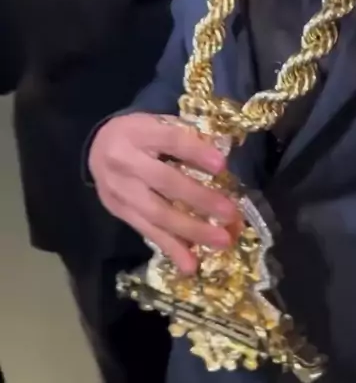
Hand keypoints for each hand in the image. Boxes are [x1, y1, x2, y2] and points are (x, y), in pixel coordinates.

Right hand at [89, 113, 237, 272]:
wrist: (96, 148)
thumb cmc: (138, 133)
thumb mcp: (158, 122)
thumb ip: (186, 135)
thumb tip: (223, 155)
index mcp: (139, 132)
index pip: (170, 141)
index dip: (196, 152)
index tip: (222, 165)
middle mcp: (126, 162)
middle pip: (165, 182)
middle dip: (200, 199)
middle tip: (230, 212)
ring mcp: (121, 191)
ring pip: (157, 213)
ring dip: (192, 230)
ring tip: (220, 240)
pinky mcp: (120, 213)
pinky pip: (147, 232)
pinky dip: (170, 248)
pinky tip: (191, 264)